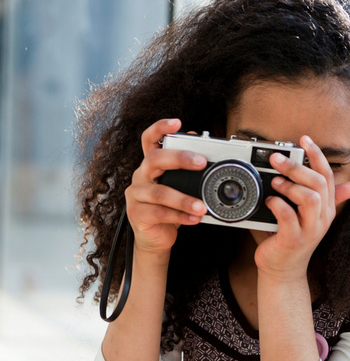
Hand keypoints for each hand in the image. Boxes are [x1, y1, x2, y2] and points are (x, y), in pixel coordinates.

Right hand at [124, 119, 206, 258]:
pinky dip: (180, 216)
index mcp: (150, 166)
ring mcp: (136, 196)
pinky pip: (160, 214)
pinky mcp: (137, 215)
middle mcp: (140, 177)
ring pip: (159, 193)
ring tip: (202, 206)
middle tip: (201, 162)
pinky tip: (194, 219)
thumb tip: (196, 141)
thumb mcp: (178, 187)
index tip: (177, 122)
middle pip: (154, 160)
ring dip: (184, 199)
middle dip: (179, 158)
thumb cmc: (167, 209)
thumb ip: (184, 168)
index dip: (160, 128)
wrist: (155, 238)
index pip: (149, 140)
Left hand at [253, 135, 349, 279]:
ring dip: (290, 186)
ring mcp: (309, 230)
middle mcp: (322, 218)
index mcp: (326, 208)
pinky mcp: (293, 240)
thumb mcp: (308, 216)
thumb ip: (322, 197)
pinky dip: (277, 205)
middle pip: (319, 183)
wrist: (282, 270)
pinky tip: (269, 202)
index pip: (328, 175)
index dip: (317, 155)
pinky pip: (288, 217)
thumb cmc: (290, 239)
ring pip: (310, 198)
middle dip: (298, 167)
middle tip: (276, 158)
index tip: (304, 139)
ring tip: (274, 183)